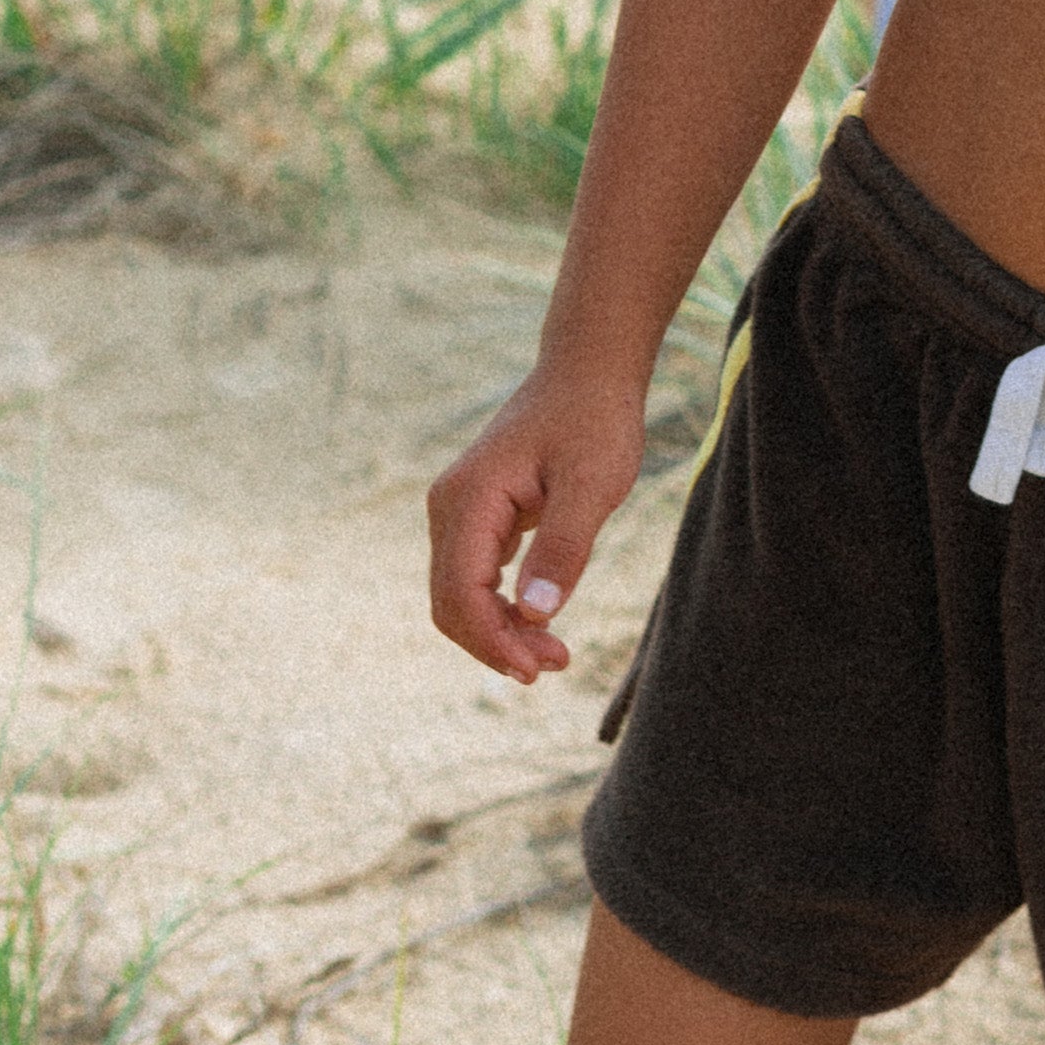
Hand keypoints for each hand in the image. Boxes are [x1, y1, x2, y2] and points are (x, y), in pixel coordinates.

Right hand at [427, 370, 649, 686]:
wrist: (587, 374)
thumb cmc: (594, 421)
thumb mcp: (593, 484)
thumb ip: (563, 547)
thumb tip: (536, 614)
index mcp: (470, 498)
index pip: (461, 592)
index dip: (492, 641)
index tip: (539, 670)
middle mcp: (449, 506)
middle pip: (450, 602)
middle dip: (495, 644)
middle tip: (556, 664)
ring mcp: (458, 512)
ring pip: (459, 595)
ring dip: (499, 632)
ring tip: (556, 652)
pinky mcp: (477, 517)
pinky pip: (474, 578)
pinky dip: (502, 609)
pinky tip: (541, 622)